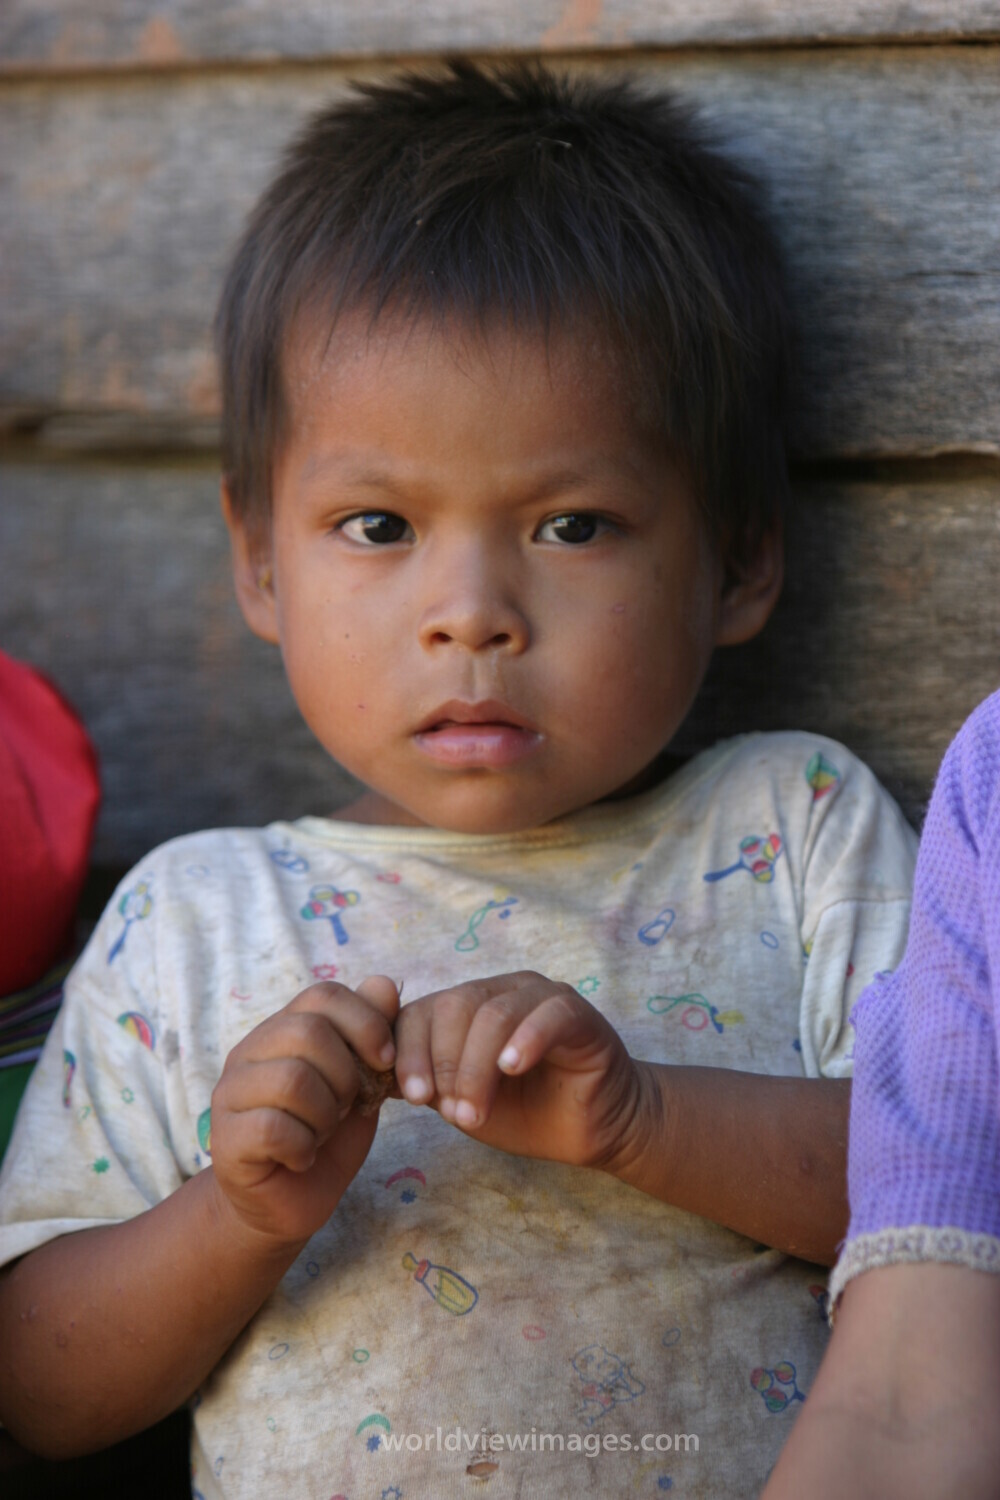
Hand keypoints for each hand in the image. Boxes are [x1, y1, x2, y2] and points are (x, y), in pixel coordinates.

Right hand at [209, 975, 399, 1246]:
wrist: (288, 1202)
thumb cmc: (326, 1137)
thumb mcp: (361, 1081)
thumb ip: (371, 1034)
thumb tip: (386, 983)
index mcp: (283, 1029)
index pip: (323, 994)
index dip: (365, 1022)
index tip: (386, 1062)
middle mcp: (250, 1052)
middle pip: (309, 1032)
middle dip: (346, 1075)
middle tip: (345, 1108)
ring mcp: (231, 1094)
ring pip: (292, 1079)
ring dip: (324, 1115)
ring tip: (321, 1134)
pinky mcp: (225, 1139)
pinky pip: (273, 1128)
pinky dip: (303, 1147)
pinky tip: (303, 1157)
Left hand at [393, 971, 640, 1168]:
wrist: (592, 1128)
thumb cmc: (526, 1112)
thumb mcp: (464, 1101)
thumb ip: (429, 1084)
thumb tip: (376, 1077)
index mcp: (468, 1007)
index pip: (423, 1010)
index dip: (410, 1051)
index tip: (412, 1099)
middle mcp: (501, 991)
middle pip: (455, 1005)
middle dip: (442, 1062)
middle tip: (452, 1112)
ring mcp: (540, 996)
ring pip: (494, 1014)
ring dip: (477, 1068)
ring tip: (476, 1111)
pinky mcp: (577, 1011)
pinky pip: (547, 1014)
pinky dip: (524, 1040)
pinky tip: (512, 1069)